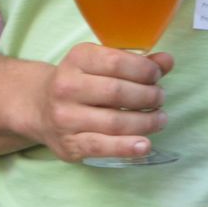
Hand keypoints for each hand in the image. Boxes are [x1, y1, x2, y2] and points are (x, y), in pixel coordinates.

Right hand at [29, 43, 173, 163]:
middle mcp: (67, 86)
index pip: (116, 62)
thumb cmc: (81, 82)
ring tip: (159, 119)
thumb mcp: (101, 64)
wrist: (40, 107)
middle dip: (147, 96)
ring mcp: (65, 117)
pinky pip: (102, 146)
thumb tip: (167, 61)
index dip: (143, 70)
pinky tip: (145, 145)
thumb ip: (135, 62)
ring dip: (145, 122)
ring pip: (114, 122)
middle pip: (117, 92)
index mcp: (77, 59)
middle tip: (160, 98)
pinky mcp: (69, 144)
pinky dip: (126, 147)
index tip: (156, 76)